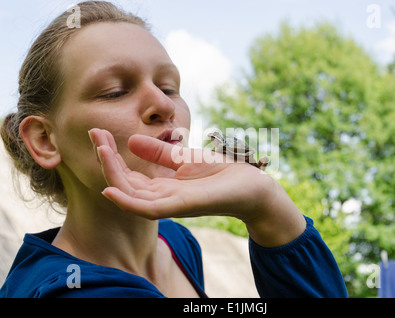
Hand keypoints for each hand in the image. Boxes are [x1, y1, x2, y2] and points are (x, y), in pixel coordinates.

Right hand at [89, 128, 305, 246]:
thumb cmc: (221, 172)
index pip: (128, 175)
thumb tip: (132, 142)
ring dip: (113, 176)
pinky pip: (148, 209)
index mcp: (162, 187)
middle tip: (95, 136)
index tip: (98, 133)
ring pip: (131, 196)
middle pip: (125, 185)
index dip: (111, 156)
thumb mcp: (185, 158)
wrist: (252, 184)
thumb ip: (160, 153)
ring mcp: (171, 204)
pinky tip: (110, 189)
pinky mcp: (182, 207)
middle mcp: (162, 198)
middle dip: (107, 161)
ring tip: (100, 151)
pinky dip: (127, 202)